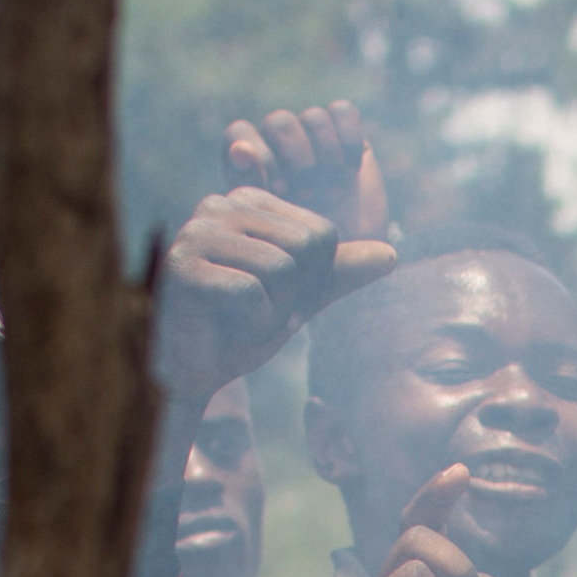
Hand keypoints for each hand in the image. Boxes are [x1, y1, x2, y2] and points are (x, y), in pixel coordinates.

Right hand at [152, 102, 395, 402]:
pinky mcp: (184, 266)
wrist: (190, 373)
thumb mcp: (299, 298)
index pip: (322, 234)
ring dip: (270, 312)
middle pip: (306, 247)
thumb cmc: (239, 329)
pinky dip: (249, 324)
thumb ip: (338, 272)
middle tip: (253, 309)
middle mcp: (220, 205)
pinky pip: (251, 294)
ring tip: (237, 317)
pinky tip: (222, 325)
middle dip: (291, 295)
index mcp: (248, 202)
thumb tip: (392, 253)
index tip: (270, 294)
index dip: (309, 281)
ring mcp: (197, 232)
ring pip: (281, 269)